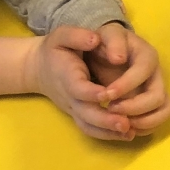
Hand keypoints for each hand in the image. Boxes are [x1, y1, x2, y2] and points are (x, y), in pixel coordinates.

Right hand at [25, 26, 140, 140]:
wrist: (38, 68)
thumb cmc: (54, 50)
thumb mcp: (61, 36)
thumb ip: (76, 36)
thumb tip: (95, 40)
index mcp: (67, 77)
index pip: (79, 89)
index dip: (92, 92)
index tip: (108, 94)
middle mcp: (70, 97)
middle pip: (86, 113)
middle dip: (105, 120)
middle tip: (126, 123)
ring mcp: (74, 108)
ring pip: (89, 125)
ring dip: (109, 131)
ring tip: (130, 132)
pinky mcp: (79, 114)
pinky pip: (91, 129)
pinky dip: (107, 134)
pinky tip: (127, 134)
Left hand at [86, 23, 169, 136]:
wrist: (107, 50)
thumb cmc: (107, 43)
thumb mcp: (107, 34)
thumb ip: (113, 40)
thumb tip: (118, 58)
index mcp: (147, 55)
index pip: (144, 71)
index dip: (126, 85)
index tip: (105, 95)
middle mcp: (157, 74)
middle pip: (158, 97)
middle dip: (134, 107)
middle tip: (111, 110)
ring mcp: (157, 90)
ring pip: (164, 111)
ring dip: (142, 121)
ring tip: (120, 122)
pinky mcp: (152, 104)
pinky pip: (157, 121)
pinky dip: (143, 128)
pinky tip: (123, 127)